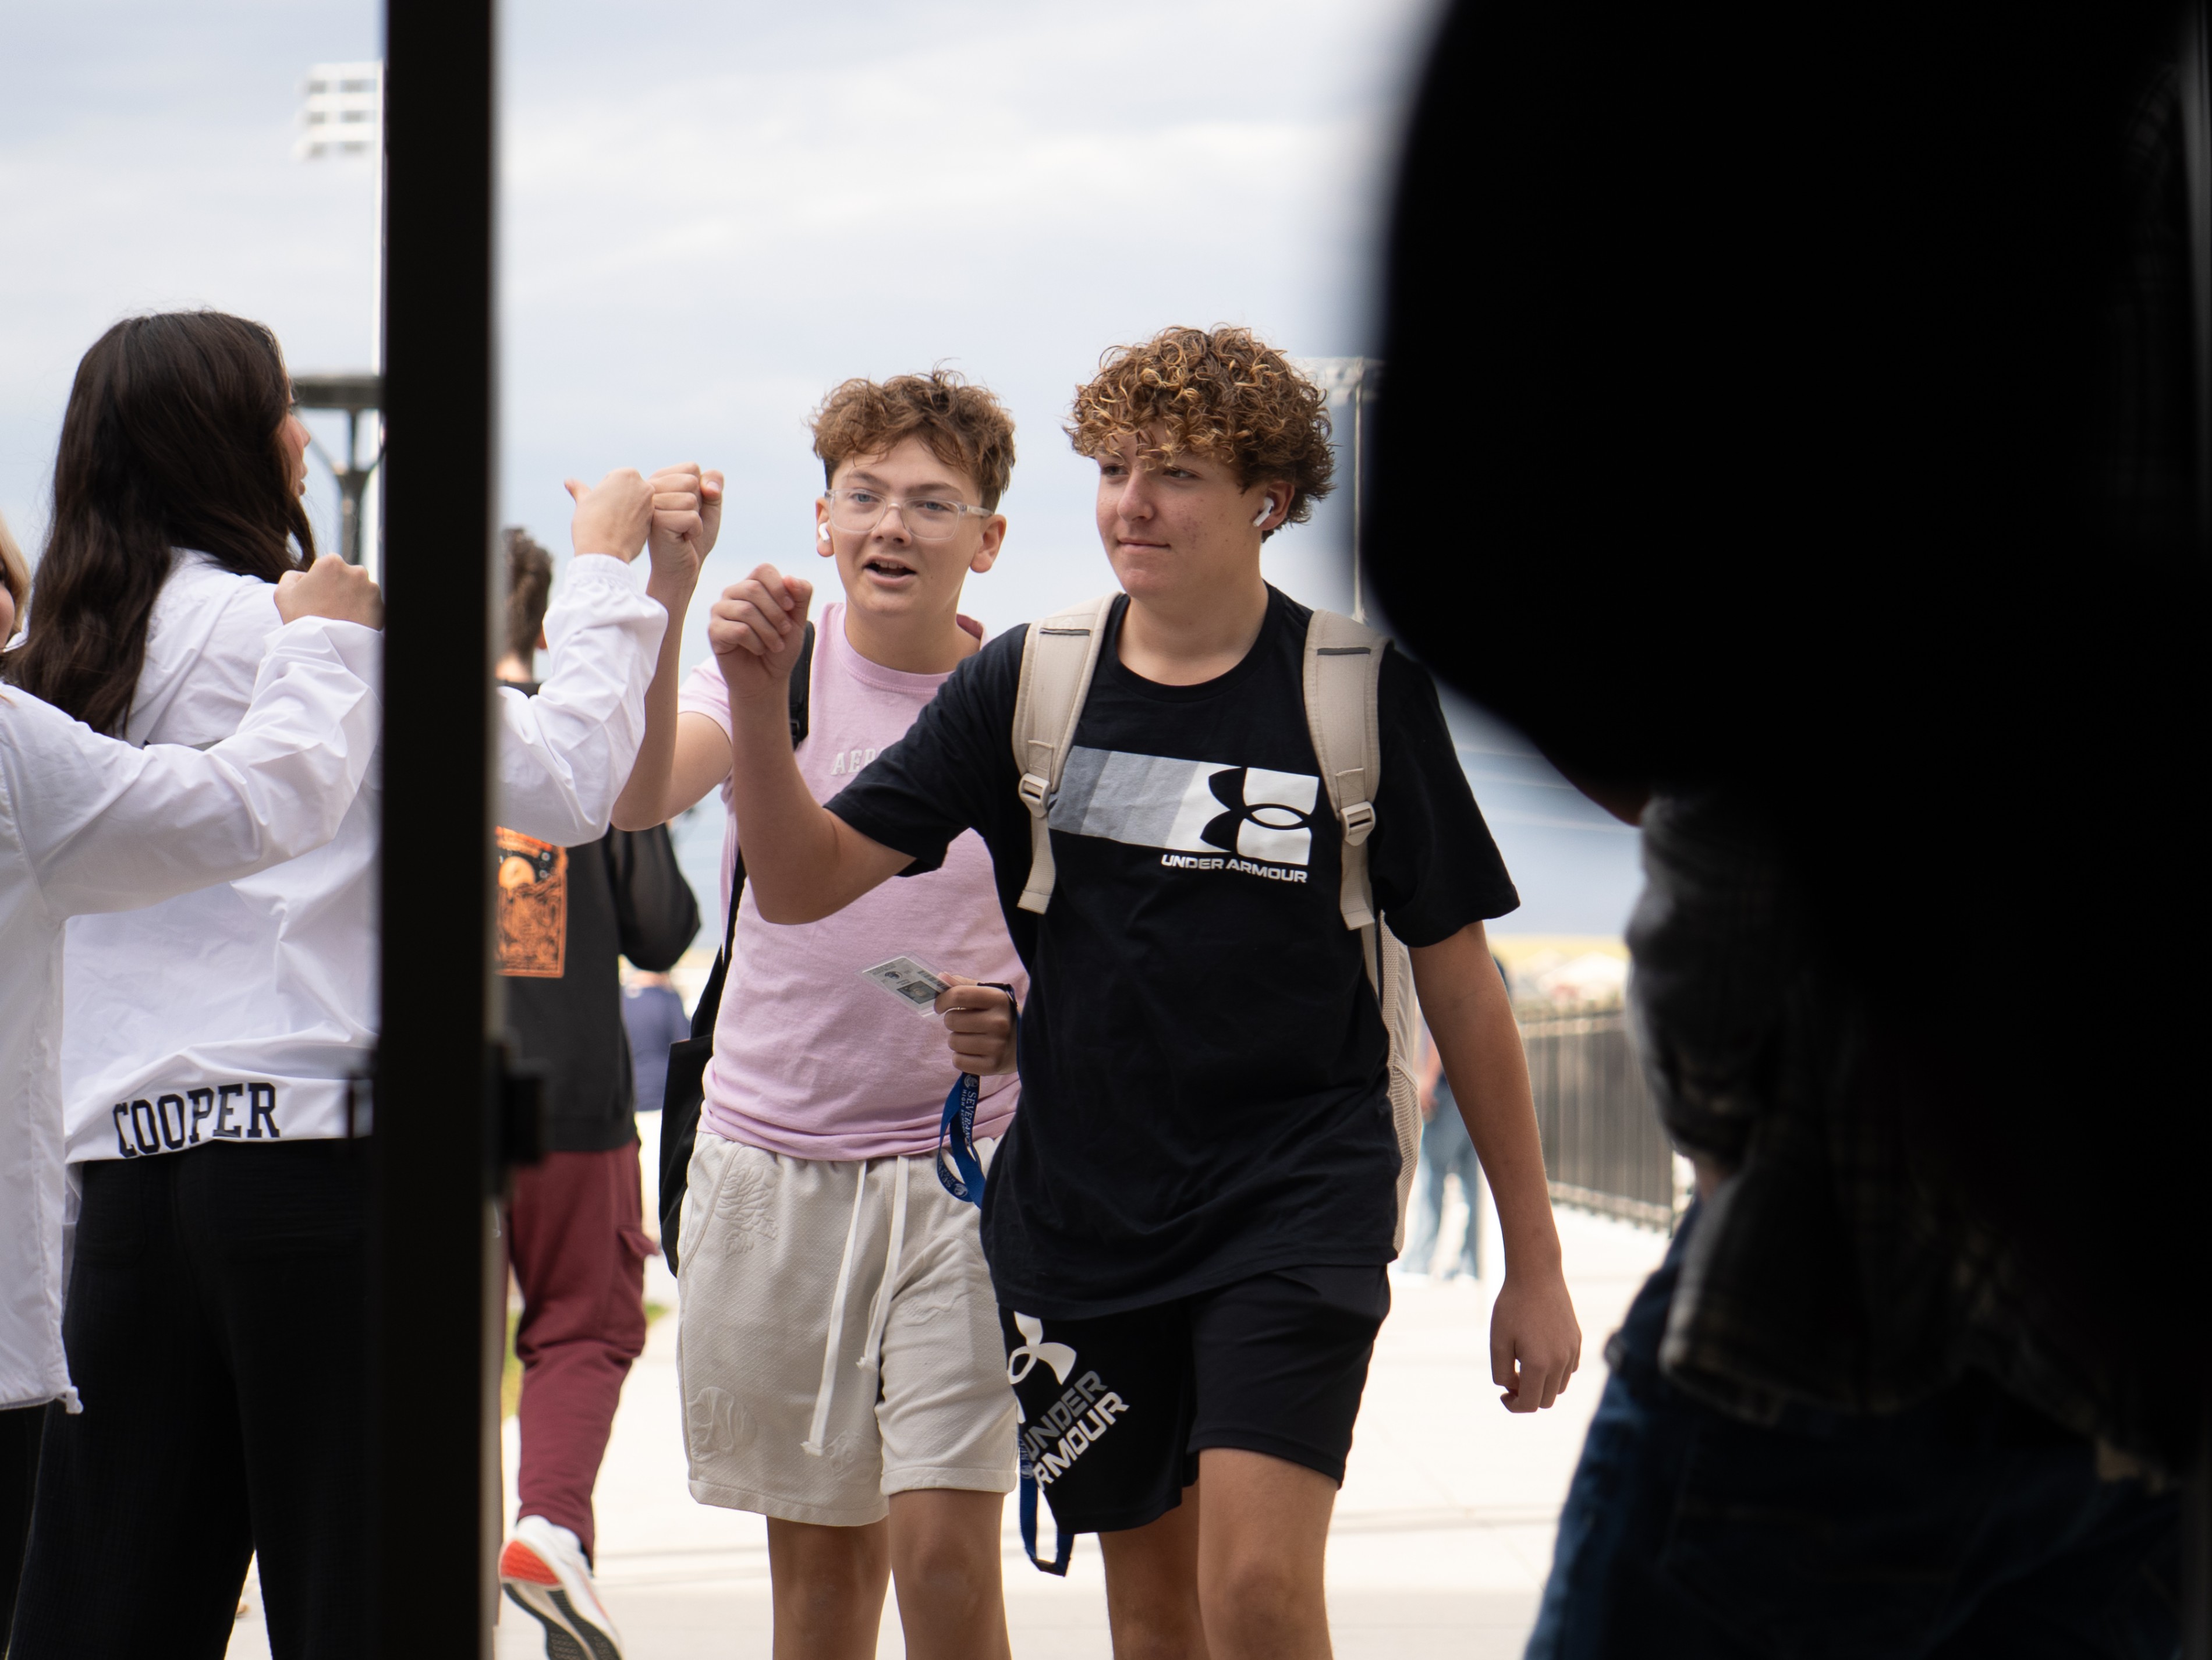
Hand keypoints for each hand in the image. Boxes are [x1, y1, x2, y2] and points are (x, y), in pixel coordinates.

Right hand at [275, 556, 382, 628]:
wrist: (324, 648)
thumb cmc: (301, 620)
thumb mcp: (283, 593)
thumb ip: (293, 576)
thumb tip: (304, 575)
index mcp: (332, 562)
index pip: (328, 566)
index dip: (322, 582)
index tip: (318, 597)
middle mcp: (356, 571)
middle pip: (347, 577)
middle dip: (340, 588)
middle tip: (329, 608)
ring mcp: (372, 589)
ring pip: (361, 591)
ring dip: (353, 600)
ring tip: (340, 617)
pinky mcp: (381, 606)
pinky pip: (371, 606)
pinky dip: (363, 612)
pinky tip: (351, 622)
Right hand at [566, 469, 653, 563]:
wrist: (605, 552)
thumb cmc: (591, 523)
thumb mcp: (583, 502)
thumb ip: (579, 489)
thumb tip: (569, 481)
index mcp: (627, 474)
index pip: (613, 479)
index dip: (602, 493)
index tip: (599, 505)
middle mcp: (644, 486)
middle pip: (626, 491)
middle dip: (616, 500)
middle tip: (606, 515)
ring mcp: (651, 506)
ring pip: (634, 505)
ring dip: (624, 512)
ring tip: (612, 525)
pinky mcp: (653, 523)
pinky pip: (640, 520)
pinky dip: (631, 524)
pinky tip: (621, 533)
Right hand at [645, 463, 721, 587]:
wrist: (683, 567)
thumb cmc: (693, 535)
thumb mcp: (710, 504)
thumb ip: (713, 484)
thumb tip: (709, 488)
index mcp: (661, 479)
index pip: (692, 467)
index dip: (700, 489)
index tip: (688, 507)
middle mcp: (651, 488)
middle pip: (691, 480)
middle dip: (698, 504)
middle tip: (684, 521)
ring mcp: (651, 504)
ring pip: (690, 498)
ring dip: (696, 519)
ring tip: (682, 530)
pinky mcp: (656, 521)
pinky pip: (691, 517)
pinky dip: (695, 530)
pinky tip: (681, 538)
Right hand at [708, 564, 813, 700]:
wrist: (767, 678)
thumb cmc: (781, 647)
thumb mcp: (798, 620)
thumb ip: (801, 595)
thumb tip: (790, 578)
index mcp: (753, 585)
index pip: (764, 570)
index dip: (780, 587)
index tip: (790, 607)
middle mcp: (733, 594)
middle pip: (754, 588)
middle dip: (776, 613)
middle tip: (784, 631)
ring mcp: (720, 611)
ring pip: (746, 610)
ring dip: (768, 632)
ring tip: (775, 645)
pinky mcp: (714, 631)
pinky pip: (738, 630)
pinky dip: (756, 643)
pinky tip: (759, 649)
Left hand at [935, 976, 1016, 1075]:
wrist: (1027, 1045)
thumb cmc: (1000, 1016)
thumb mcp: (989, 996)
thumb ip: (964, 986)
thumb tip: (940, 977)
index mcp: (998, 999)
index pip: (958, 995)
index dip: (943, 1000)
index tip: (940, 1006)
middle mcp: (999, 1022)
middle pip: (952, 1020)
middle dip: (952, 1021)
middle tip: (963, 1023)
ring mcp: (997, 1046)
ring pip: (953, 1042)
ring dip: (956, 1040)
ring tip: (971, 1038)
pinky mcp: (993, 1065)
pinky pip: (958, 1061)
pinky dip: (961, 1057)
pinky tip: (974, 1052)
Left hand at [1490, 1266, 1580, 1411]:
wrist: (1536, 1275)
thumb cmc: (1512, 1306)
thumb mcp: (1497, 1340)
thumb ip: (1502, 1372)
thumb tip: (1512, 1389)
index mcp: (1539, 1364)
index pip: (1530, 1404)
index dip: (1514, 1406)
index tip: (1503, 1395)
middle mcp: (1561, 1362)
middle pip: (1546, 1400)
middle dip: (1527, 1397)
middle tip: (1511, 1378)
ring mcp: (1572, 1352)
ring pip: (1559, 1387)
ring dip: (1542, 1384)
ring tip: (1524, 1363)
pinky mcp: (1577, 1341)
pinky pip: (1569, 1369)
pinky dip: (1555, 1371)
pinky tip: (1540, 1353)